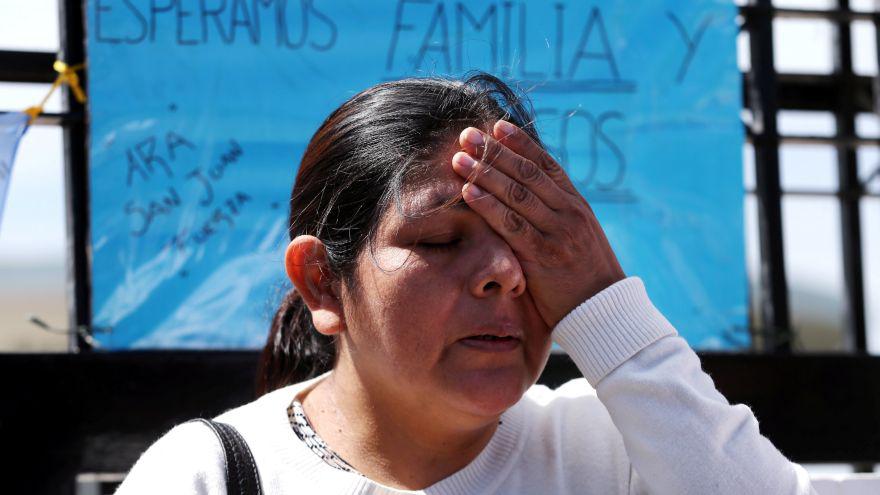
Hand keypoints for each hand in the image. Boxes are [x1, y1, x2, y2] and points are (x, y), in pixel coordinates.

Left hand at [452, 120, 625, 328]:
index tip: (497, 125)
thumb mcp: (577, 236)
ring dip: (485, 172)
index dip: (521, 143)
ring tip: (459, 158)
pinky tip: (468, 192)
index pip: (546, 164)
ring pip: (517, 194)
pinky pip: (511, 224)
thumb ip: (555, 214)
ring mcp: (558, 232)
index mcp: (577, 204)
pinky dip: (488, 206)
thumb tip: (525, 194)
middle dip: (495, 151)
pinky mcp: (544, 255)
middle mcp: (569, 212)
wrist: (604, 310)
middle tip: (467, 135)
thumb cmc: (584, 276)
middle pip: (527, 173)